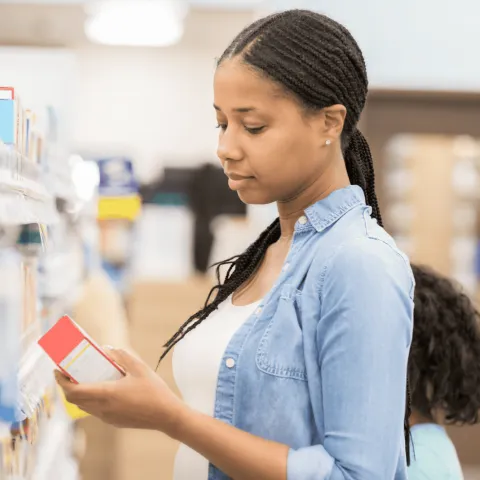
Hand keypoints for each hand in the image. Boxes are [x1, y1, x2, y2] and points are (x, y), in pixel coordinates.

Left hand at [55, 347, 184, 434]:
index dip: (61, 381)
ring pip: (84, 406)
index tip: (57, 370)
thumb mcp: (140, 368)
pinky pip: (95, 410)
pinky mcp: (113, 421)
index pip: (73, 391)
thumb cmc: (154, 391)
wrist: (166, 415)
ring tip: (84, 378)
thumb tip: (108, 348)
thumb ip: (122, 356)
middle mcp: (103, 408)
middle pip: (75, 399)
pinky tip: (102, 388)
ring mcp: (107, 417)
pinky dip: (90, 399)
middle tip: (69, 372)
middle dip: (67, 386)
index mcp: (107, 394)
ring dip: (79, 393)